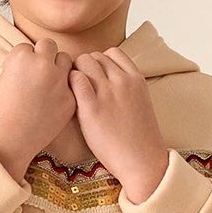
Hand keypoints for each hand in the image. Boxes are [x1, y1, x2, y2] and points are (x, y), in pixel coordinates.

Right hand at [0, 38, 76, 182]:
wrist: (9, 142)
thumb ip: (14, 68)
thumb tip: (25, 64)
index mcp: (22, 58)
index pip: (27, 47)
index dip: (23, 59)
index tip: (20, 72)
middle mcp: (43, 65)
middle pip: (49, 46)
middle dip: (43, 56)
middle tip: (37, 72)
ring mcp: (60, 82)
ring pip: (66, 60)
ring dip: (58, 67)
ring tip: (48, 82)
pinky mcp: (70, 99)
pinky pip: (72, 85)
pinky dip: (64, 89)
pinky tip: (54, 100)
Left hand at [69, 47, 168, 201]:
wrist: (142, 160)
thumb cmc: (138, 137)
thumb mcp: (140, 102)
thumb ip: (126, 86)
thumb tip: (107, 78)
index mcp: (136, 78)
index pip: (112, 52)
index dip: (99, 63)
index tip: (95, 79)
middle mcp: (122, 80)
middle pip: (94, 56)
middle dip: (84, 69)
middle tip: (81, 89)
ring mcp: (107, 93)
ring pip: (83, 62)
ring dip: (75, 74)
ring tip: (75, 95)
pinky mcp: (92, 108)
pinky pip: (75, 79)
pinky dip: (69, 84)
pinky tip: (71, 101)